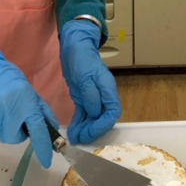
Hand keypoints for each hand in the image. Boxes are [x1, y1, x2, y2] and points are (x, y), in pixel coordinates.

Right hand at [0, 47, 57, 167]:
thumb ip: (41, 112)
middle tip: (16, 116)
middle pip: (16, 138)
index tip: (47, 162)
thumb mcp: (30, 92)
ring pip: (3, 136)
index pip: (38, 130)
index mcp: (26, 103)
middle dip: (18, 132)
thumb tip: (51, 130)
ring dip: (6, 128)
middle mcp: (9, 113)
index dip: (43, 147)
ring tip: (2, 110)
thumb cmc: (10, 79)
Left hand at [60, 19, 121, 144]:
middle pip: (103, 118)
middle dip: (93, 130)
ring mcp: (94, 98)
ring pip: (93, 119)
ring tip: (74, 138)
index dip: (103, 125)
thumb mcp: (85, 77)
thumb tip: (95, 113)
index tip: (90, 132)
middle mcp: (103, 96)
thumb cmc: (81, 59)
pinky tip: (73, 132)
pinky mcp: (84, 98)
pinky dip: (79, 124)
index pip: (112, 112)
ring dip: (85, 130)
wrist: (74, 47)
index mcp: (108, 90)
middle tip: (79, 138)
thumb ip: (91, 96)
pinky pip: (84, 114)